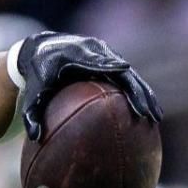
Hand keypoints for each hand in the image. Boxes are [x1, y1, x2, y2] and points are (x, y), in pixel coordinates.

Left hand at [14, 31, 161, 140]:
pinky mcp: (111, 59)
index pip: (98, 63)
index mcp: (76, 55)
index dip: (113, 69)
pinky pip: (127, 77)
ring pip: (130, 74)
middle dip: (138, 91)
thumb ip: (31, 114)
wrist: (40, 50)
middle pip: (122, 70)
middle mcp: (94, 51)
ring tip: (155, 117)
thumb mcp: (31, 93)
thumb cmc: (36, 76)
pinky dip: (138, 92)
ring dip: (144, 93)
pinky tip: (147, 112)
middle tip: (148, 114)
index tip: (126, 80)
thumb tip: (34, 138)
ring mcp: (105, 54)